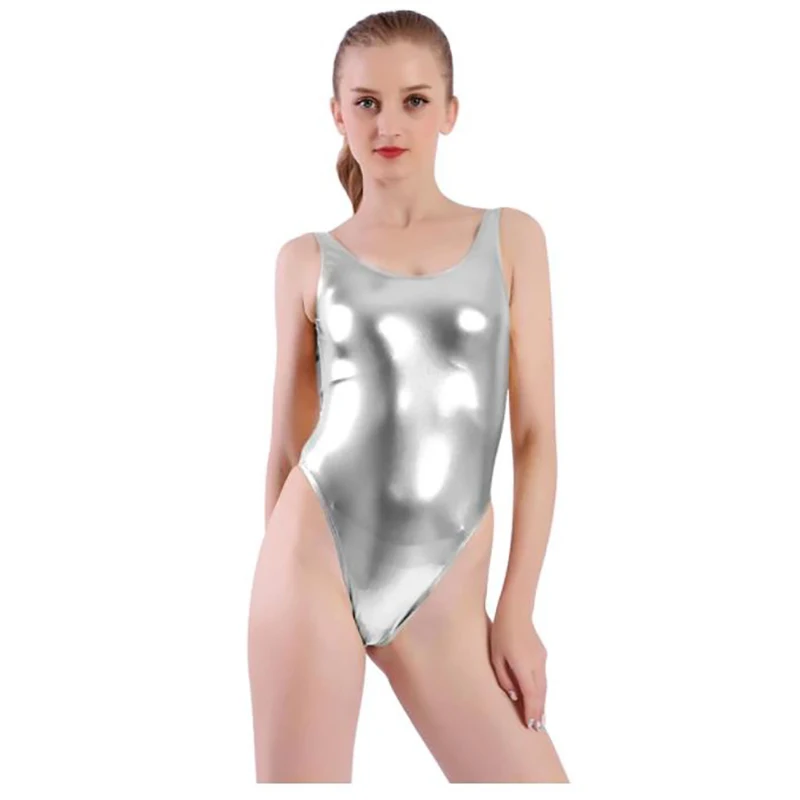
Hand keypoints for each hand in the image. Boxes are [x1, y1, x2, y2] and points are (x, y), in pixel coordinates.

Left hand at [489, 605, 547, 731]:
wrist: (516, 609)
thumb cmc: (501, 632)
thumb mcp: (496, 657)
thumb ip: (505, 678)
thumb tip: (515, 694)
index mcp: (524, 667)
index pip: (530, 696)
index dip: (531, 712)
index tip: (531, 727)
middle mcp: (536, 665)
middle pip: (540, 694)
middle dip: (539, 712)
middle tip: (537, 729)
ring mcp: (541, 659)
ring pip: (543, 686)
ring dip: (541, 702)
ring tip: (540, 717)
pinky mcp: (541, 653)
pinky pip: (542, 677)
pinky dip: (540, 690)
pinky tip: (537, 695)